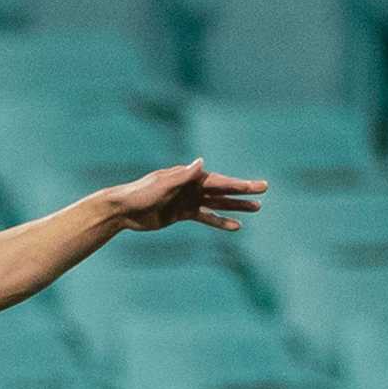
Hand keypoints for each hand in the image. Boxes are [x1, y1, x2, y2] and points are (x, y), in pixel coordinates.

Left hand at [109, 159, 266, 232]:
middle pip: (223, 190)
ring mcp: (188, 200)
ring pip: (217, 204)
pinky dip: (219, 221)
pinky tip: (234, 226)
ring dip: (236, 206)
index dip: (238, 184)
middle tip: (264, 192)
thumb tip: (202, 162)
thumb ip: (183, 175)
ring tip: (256, 209)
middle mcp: (192, 187)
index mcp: (189, 177)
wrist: (123, 209)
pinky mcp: (182, 214)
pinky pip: (205, 218)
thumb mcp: (163, 184)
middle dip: (243, 192)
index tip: (256, 187)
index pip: (219, 181)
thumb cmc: (141, 193)